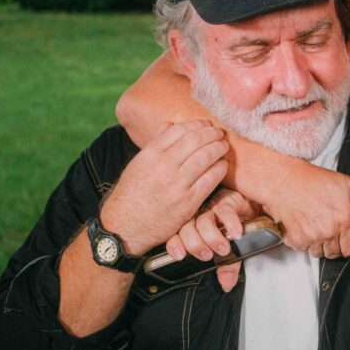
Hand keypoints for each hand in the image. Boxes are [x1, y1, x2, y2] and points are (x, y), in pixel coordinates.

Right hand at [100, 120, 229, 254]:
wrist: (125, 226)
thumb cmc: (132, 194)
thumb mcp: (138, 164)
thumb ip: (155, 144)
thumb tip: (170, 124)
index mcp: (150, 154)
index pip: (179, 129)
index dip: (197, 124)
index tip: (206, 125)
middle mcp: (163, 166)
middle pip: (195, 140)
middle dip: (212, 133)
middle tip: (220, 133)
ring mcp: (177, 184)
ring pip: (206, 156)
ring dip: (219, 148)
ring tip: (224, 146)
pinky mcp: (188, 202)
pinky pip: (210, 179)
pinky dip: (220, 169)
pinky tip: (223, 165)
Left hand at [165, 188, 261, 292]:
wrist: (251, 206)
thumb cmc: (236, 226)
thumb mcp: (231, 251)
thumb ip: (227, 267)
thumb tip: (227, 284)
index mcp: (193, 228)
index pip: (176, 237)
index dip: (175, 245)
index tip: (179, 256)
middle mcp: (199, 217)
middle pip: (187, 230)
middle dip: (195, 245)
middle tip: (207, 255)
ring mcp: (212, 208)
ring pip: (204, 222)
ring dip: (212, 237)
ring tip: (223, 249)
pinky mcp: (228, 201)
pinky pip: (225, 212)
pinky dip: (230, 224)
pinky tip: (236, 234)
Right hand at [264, 163, 349, 258]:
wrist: (284, 179)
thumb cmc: (313, 180)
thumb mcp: (346, 184)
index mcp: (344, 220)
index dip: (349, 244)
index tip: (344, 237)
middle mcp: (328, 232)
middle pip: (336, 253)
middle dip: (334, 245)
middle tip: (328, 229)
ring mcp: (311, 238)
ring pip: (320, 253)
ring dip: (319, 245)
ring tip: (315, 227)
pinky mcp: (295, 240)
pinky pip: (304, 249)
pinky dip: (304, 242)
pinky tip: (304, 226)